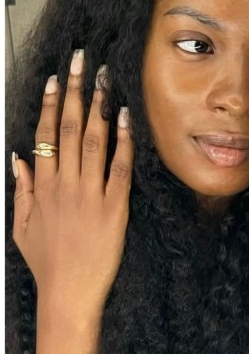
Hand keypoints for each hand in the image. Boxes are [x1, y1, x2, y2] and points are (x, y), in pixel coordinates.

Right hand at [11, 49, 133, 315]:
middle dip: (75, 91)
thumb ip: (22, 189)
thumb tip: (18, 158)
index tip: (55, 79)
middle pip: (67, 128)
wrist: (69, 292)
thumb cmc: (47, 262)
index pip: (44, 135)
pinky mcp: (114, 205)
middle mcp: (64, 183)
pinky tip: (125, 117)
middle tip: (82, 62)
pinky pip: (119, 166)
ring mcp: (89, 192)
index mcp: (42, 186)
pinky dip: (123, 140)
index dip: (49, 104)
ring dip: (98, 106)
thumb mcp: (23, 225)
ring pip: (92, 140)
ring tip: (104, 79)